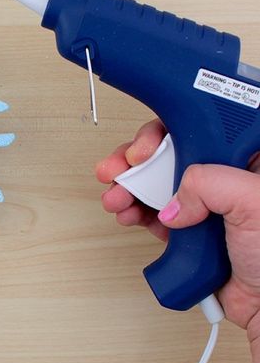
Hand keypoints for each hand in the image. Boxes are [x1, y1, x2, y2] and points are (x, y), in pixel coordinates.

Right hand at [95, 119, 259, 343]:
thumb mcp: (253, 203)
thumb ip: (209, 184)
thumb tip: (174, 198)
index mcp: (244, 161)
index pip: (196, 131)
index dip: (163, 133)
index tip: (144, 148)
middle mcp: (222, 178)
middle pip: (167, 155)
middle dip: (135, 162)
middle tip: (117, 169)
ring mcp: (203, 205)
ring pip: (155, 184)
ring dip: (128, 188)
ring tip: (116, 197)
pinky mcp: (188, 231)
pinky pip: (153, 215)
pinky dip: (134, 213)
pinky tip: (127, 214)